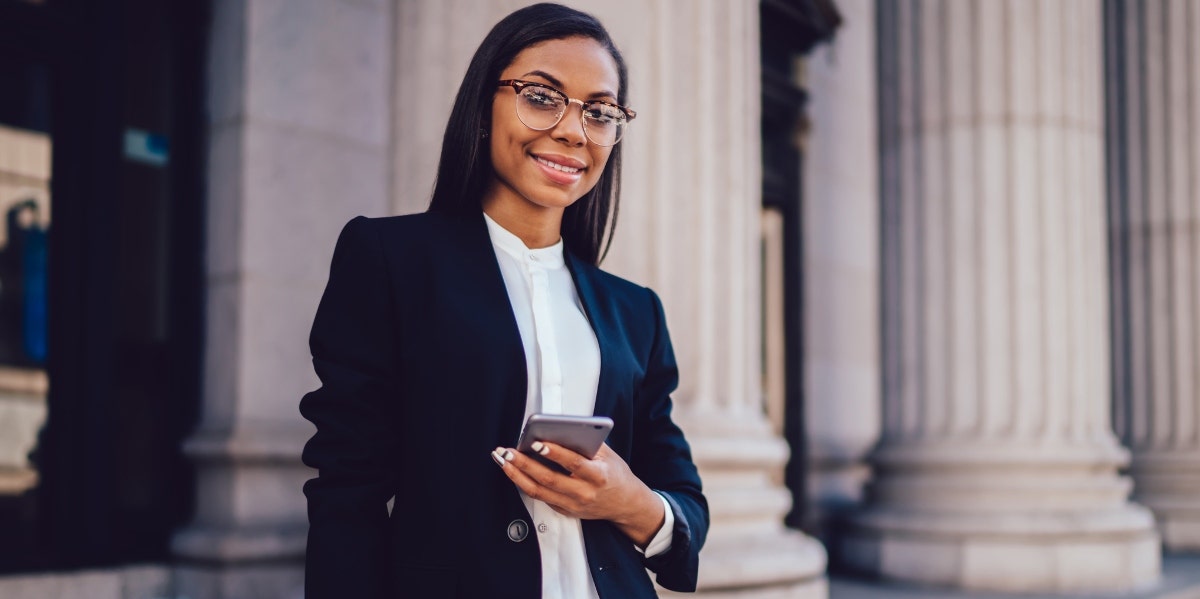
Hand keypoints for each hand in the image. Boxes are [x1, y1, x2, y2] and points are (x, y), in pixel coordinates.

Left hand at [491, 442, 665, 547]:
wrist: (625, 504)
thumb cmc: (615, 474)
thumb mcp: (608, 455)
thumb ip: (587, 443)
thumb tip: (558, 430)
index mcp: (598, 476)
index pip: (573, 464)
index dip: (554, 453)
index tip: (537, 442)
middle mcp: (584, 493)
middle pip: (549, 479)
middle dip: (525, 464)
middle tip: (508, 451)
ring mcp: (573, 505)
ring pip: (539, 491)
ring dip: (517, 475)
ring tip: (503, 460)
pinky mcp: (564, 511)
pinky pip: (540, 497)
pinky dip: (524, 483)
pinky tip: (513, 471)